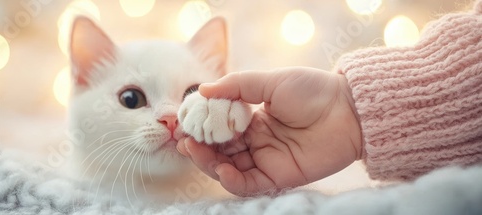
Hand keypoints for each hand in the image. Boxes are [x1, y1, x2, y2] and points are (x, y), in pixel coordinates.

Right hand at [177, 67, 362, 195]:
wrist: (349, 110)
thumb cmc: (313, 90)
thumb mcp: (270, 82)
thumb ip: (236, 86)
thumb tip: (202, 89)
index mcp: (253, 118)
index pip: (219, 126)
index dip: (200, 125)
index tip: (183, 121)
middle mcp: (256, 141)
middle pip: (220, 149)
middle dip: (199, 146)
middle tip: (183, 139)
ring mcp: (266, 159)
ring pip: (229, 167)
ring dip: (209, 162)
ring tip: (194, 150)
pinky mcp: (278, 176)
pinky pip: (248, 184)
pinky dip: (231, 180)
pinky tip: (221, 169)